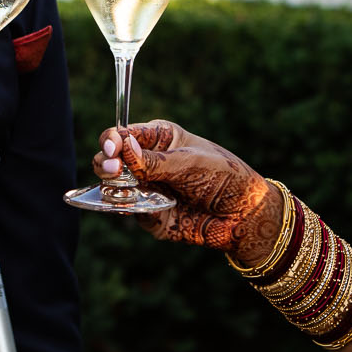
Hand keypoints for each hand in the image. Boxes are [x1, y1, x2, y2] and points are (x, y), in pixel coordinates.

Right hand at [94, 120, 282, 266]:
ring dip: (116, 189)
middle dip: (106, 164)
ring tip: (127, 190)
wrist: (246, 215)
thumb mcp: (190, 163)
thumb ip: (154, 161)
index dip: (112, 139)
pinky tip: (151, 209)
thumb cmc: (224, 177)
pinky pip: (133, 213)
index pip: (123, 135)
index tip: (112, 148)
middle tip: (112, 171)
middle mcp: (147, 163)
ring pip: (115, 188)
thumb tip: (122, 148)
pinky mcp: (152, 216)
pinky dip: (137, 211)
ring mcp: (148, 190)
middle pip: (110, 160)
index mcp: (158, 140)